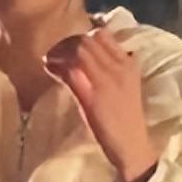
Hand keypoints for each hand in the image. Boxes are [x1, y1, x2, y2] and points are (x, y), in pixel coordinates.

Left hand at [44, 28, 158, 181]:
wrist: (132, 146)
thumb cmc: (127, 120)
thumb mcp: (127, 87)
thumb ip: (115, 69)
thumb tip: (94, 58)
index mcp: (128, 64)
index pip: (103, 35)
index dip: (82, 37)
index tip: (71, 46)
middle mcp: (118, 67)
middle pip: (87, 41)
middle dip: (66, 44)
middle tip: (55, 53)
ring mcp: (106, 80)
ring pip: (79, 52)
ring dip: (60, 53)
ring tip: (50, 60)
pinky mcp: (93, 96)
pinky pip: (72, 71)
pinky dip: (57, 67)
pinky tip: (49, 69)